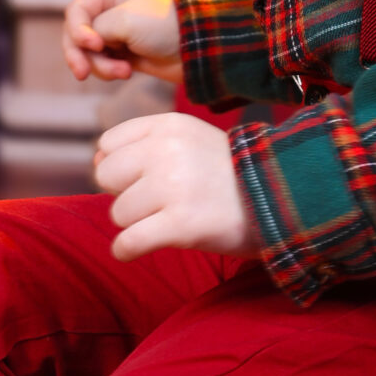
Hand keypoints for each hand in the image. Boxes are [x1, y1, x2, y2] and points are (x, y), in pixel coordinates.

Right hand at [62, 0, 182, 84]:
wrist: (196, 48)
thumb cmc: (162, 26)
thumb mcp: (124, 21)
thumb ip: (95, 30)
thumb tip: (86, 45)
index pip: (77, 10)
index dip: (78, 30)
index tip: (95, 45)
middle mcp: (110, 8)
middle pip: (77, 34)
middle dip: (80, 54)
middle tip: (83, 74)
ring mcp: (116, 32)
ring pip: (88, 53)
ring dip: (100, 66)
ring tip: (124, 72)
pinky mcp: (123, 52)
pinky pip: (101, 64)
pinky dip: (109, 71)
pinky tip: (128, 72)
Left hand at [93, 112, 255, 260]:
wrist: (280, 200)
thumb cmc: (225, 174)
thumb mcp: (189, 140)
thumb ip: (144, 143)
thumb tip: (95, 159)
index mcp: (168, 125)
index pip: (107, 145)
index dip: (120, 167)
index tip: (144, 179)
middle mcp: (167, 150)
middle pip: (106, 177)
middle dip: (124, 194)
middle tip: (156, 202)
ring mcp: (174, 186)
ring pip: (118, 213)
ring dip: (136, 223)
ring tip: (169, 219)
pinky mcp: (180, 224)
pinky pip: (128, 243)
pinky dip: (127, 250)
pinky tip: (136, 249)